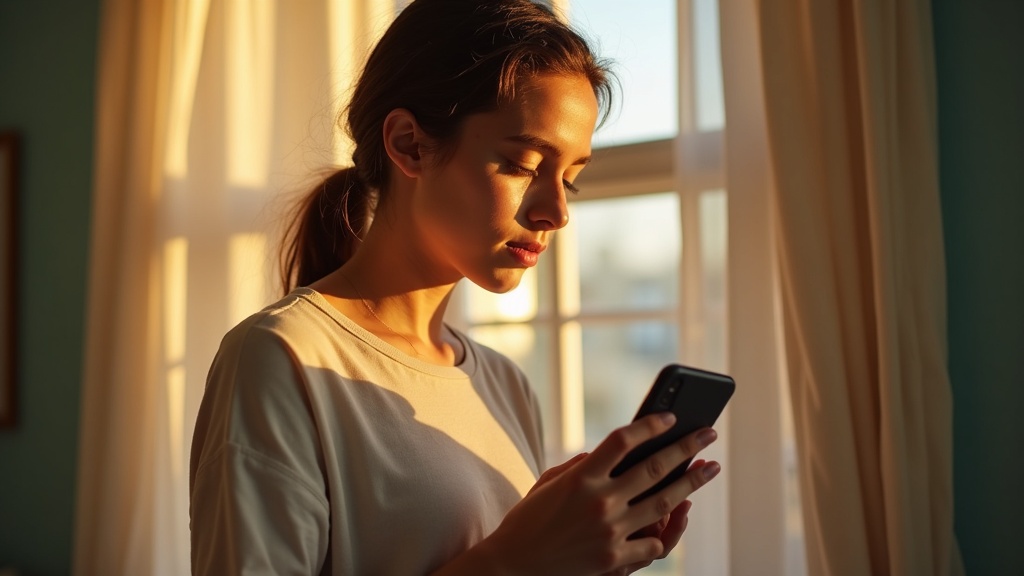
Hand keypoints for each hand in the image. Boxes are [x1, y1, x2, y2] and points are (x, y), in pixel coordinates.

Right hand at [478, 414, 720, 575]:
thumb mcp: (549, 483)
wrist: (513, 567)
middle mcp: (599, 501)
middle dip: (688, 448)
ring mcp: (610, 532)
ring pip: (665, 503)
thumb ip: (581, 465)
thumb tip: (609, 454)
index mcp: (581, 477)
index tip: (671, 418)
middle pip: (655, 467)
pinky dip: (665, 530)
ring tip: (709, 470)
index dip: (650, 425)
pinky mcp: (614, 560)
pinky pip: (653, 543)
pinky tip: (675, 518)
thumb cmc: (528, 520)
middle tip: (708, 435)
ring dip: (692, 484)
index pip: (624, 440)